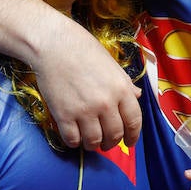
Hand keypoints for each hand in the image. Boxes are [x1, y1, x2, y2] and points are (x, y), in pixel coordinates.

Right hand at [31, 29, 141, 150]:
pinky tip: (74, 136)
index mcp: (121, 89)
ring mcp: (84, 110)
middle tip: (106, 142)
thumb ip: (125, 84)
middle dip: (112, 143)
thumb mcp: (111, 65)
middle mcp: (106, 103)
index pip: (134, 121)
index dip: (133, 136)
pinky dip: (74, 142)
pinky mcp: (64, 115)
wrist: (53, 44)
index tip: (129, 142)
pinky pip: (72, 140)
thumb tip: (137, 96)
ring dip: (93, 145)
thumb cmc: (84, 50)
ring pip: (94, 141)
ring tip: (89, 141)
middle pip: (114, 135)